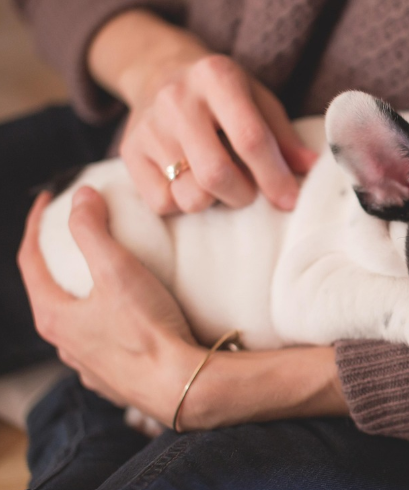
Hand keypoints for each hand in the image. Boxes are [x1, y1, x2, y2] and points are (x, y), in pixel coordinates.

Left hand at [18, 189, 348, 428]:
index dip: (36, 225)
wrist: (182, 385)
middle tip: (77, 237)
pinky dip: (107, 322)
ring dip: (83, 295)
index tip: (48, 200)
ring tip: (105, 277)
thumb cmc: (147, 329)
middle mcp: (64, 345)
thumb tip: (81, 196)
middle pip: (50, 292)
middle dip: (59, 261)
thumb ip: (93, 230)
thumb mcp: (117, 270)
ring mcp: (89, 365)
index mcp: (54, 317)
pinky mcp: (115, 379)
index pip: (29, 261)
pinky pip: (102, 343)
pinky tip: (127, 318)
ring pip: (77, 322)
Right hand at [89, 10, 318, 214]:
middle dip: (243, 194)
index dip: (274, 176)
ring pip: (190, 195)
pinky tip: (189, 181)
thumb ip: (283, 136)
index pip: (250, 138)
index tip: (289, 200)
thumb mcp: (258, 100)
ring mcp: (148, 127)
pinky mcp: (129, 153)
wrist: (158, 71)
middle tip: (249, 190)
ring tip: (218, 182)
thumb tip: (313, 169)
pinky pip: (162, 203)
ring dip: (214, 201)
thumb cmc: (221, 93)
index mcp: (216, 77)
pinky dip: (183, 203)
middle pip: (216, 174)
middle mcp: (177, 99)